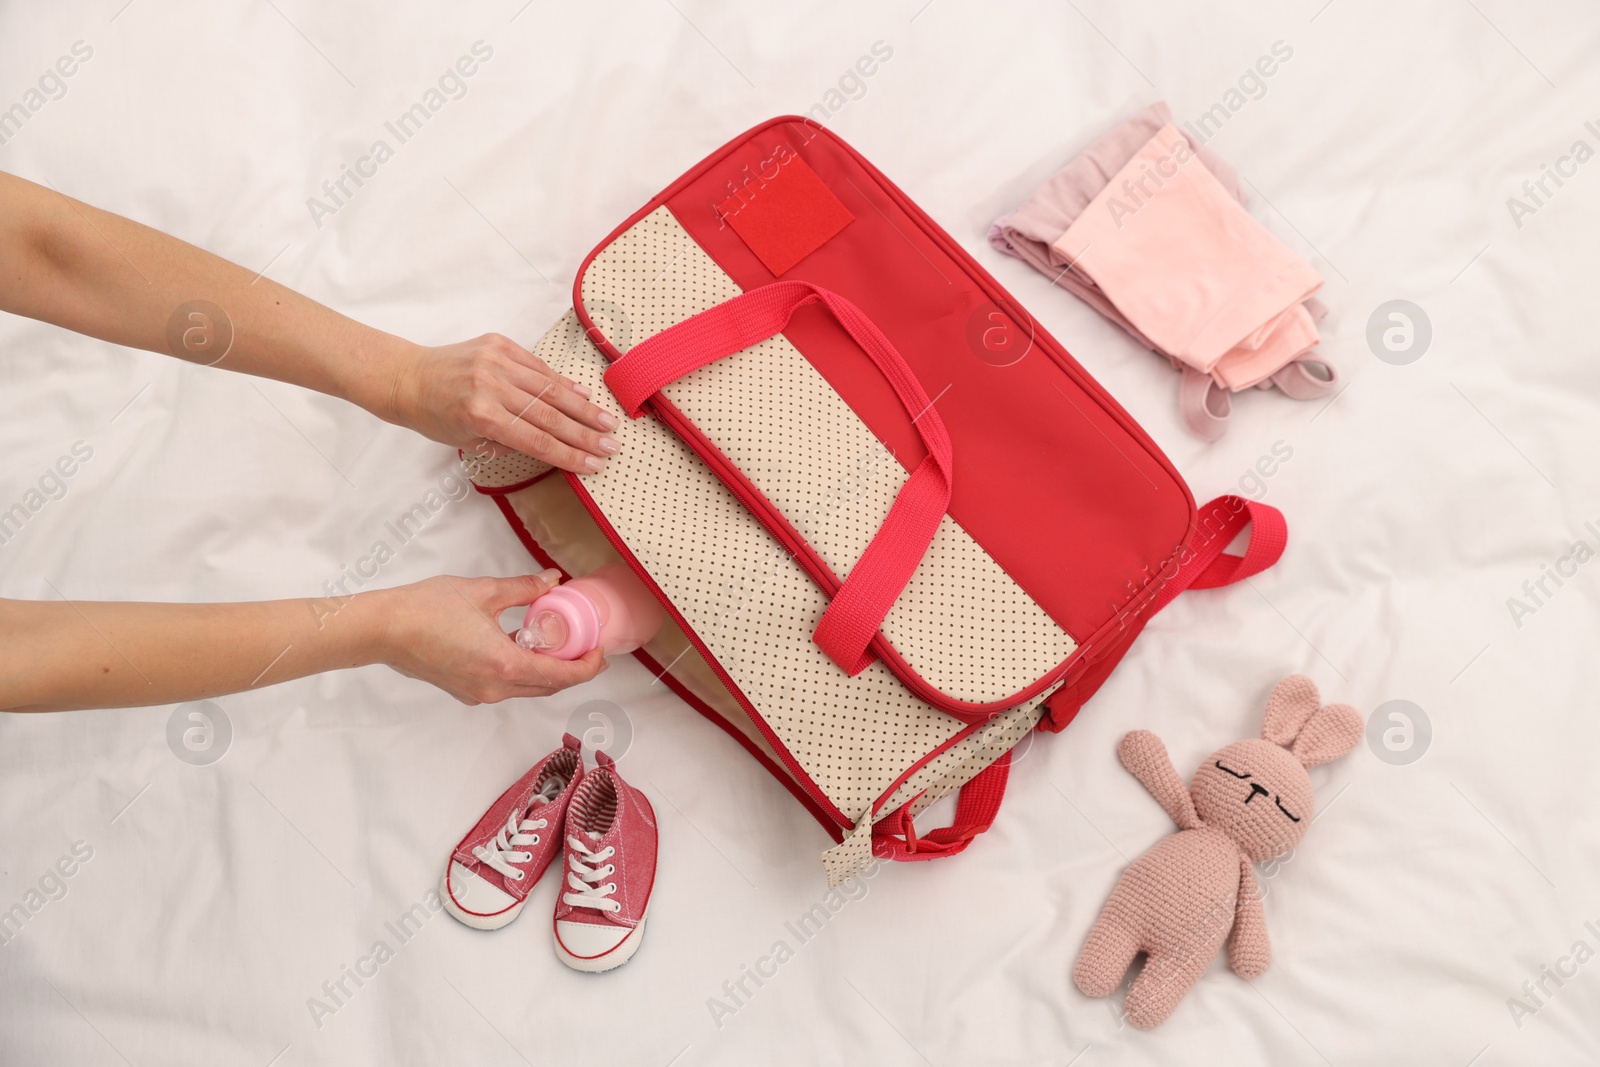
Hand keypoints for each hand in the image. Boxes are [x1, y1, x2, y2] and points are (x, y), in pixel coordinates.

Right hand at [370, 571, 607, 703]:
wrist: (383, 629)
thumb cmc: (427, 609)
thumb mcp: (485, 591)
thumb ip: (525, 589)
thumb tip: (552, 580)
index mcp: (505, 665)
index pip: (562, 677)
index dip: (588, 666)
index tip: (600, 650)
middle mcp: (495, 688)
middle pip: (548, 688)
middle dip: (573, 671)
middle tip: (588, 649)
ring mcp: (478, 693)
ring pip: (527, 689)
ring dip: (548, 671)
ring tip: (559, 645)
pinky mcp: (465, 691)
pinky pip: (506, 686)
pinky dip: (523, 671)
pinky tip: (523, 646)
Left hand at [387, 334, 620, 473]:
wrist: (408, 377)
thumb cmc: (434, 416)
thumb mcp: (469, 442)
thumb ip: (510, 442)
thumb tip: (552, 444)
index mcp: (481, 415)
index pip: (537, 440)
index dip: (569, 454)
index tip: (594, 464)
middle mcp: (491, 385)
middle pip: (550, 414)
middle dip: (585, 433)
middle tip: (611, 444)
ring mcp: (496, 361)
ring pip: (549, 387)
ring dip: (582, 407)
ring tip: (606, 422)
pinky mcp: (499, 344)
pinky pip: (537, 366)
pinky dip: (561, 381)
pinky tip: (582, 394)